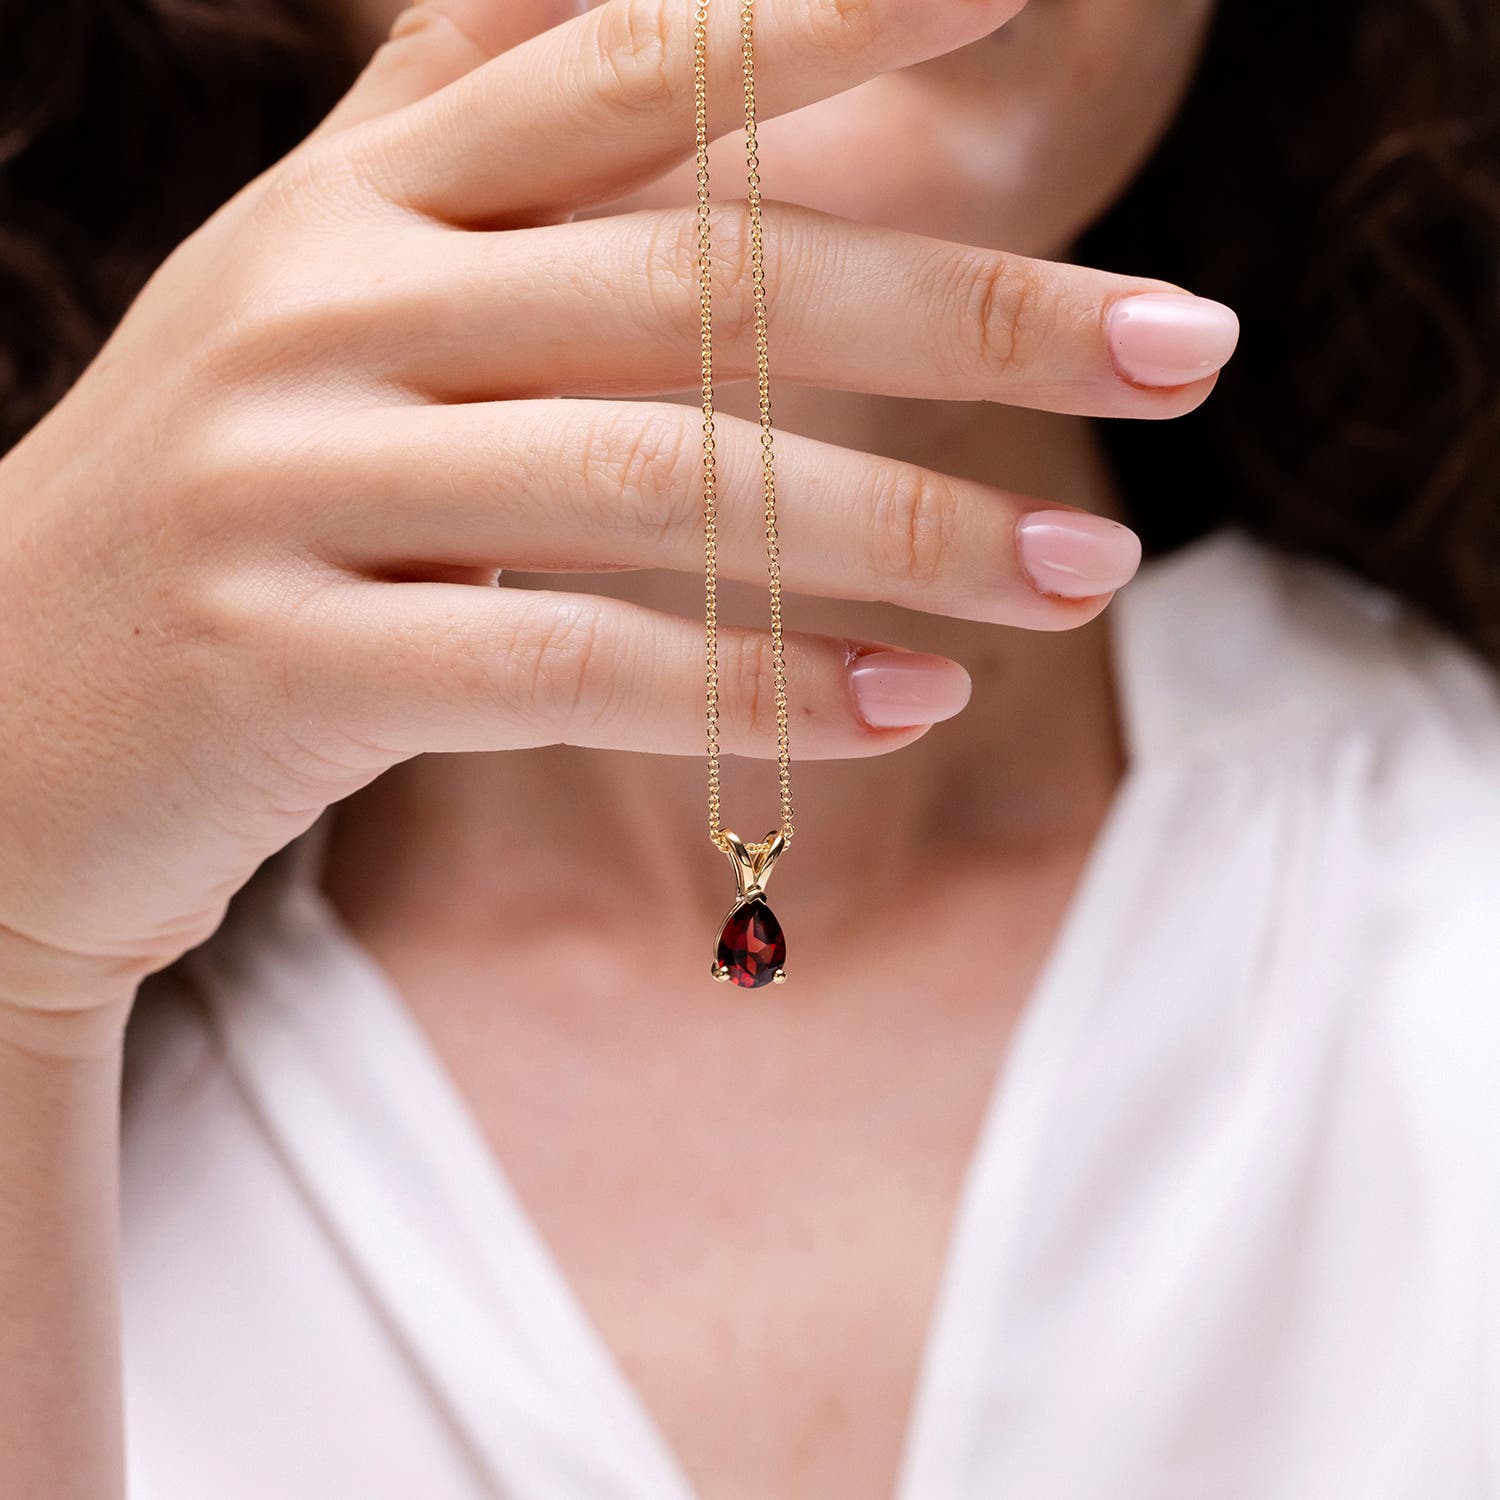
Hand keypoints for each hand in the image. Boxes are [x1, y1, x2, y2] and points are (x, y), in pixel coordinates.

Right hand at [0, 0, 1235, 1031]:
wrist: (10, 716)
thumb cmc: (242, 510)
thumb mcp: (341, 308)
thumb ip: (487, 179)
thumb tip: (696, 46)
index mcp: (357, 195)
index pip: (623, 67)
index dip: (827, 18)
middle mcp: (322, 300)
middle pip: (705, 286)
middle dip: (973, 315)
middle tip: (1192, 346)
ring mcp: (291, 479)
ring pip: (661, 489)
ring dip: (906, 539)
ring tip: (1083, 585)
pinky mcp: (287, 662)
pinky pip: (572, 666)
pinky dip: (759, 691)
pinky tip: (908, 709)